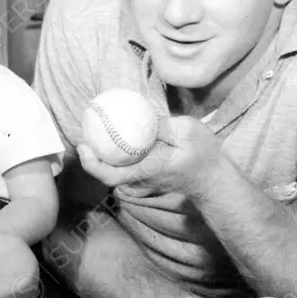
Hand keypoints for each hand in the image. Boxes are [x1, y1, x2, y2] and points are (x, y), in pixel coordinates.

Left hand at [77, 115, 222, 199]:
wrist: (214, 180)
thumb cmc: (204, 156)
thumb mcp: (188, 132)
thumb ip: (163, 125)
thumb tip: (141, 117)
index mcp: (148, 169)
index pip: (112, 175)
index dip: (92, 164)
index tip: (83, 147)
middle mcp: (141, 177)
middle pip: (107, 173)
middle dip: (91, 157)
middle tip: (84, 134)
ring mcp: (143, 179)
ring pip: (115, 170)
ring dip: (103, 155)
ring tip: (95, 132)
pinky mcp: (147, 175)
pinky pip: (125, 166)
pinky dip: (116, 154)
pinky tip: (115, 136)